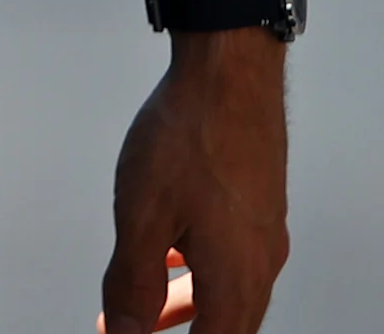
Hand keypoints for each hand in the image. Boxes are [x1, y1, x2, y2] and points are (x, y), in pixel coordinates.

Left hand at [101, 34, 285, 333]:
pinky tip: (171, 254)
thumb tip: (124, 331)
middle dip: (177, 330)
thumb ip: (133, 282)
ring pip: (223, 290)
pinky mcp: (254, 208)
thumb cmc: (190, 138)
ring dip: (184, 304)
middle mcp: (259, 265)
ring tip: (145, 307)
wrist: (230, 76)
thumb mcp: (143, 217)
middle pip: (222, 324)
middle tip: (134, 329)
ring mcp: (260, 236)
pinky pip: (227, 258)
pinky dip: (195, 270)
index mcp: (237, 281)